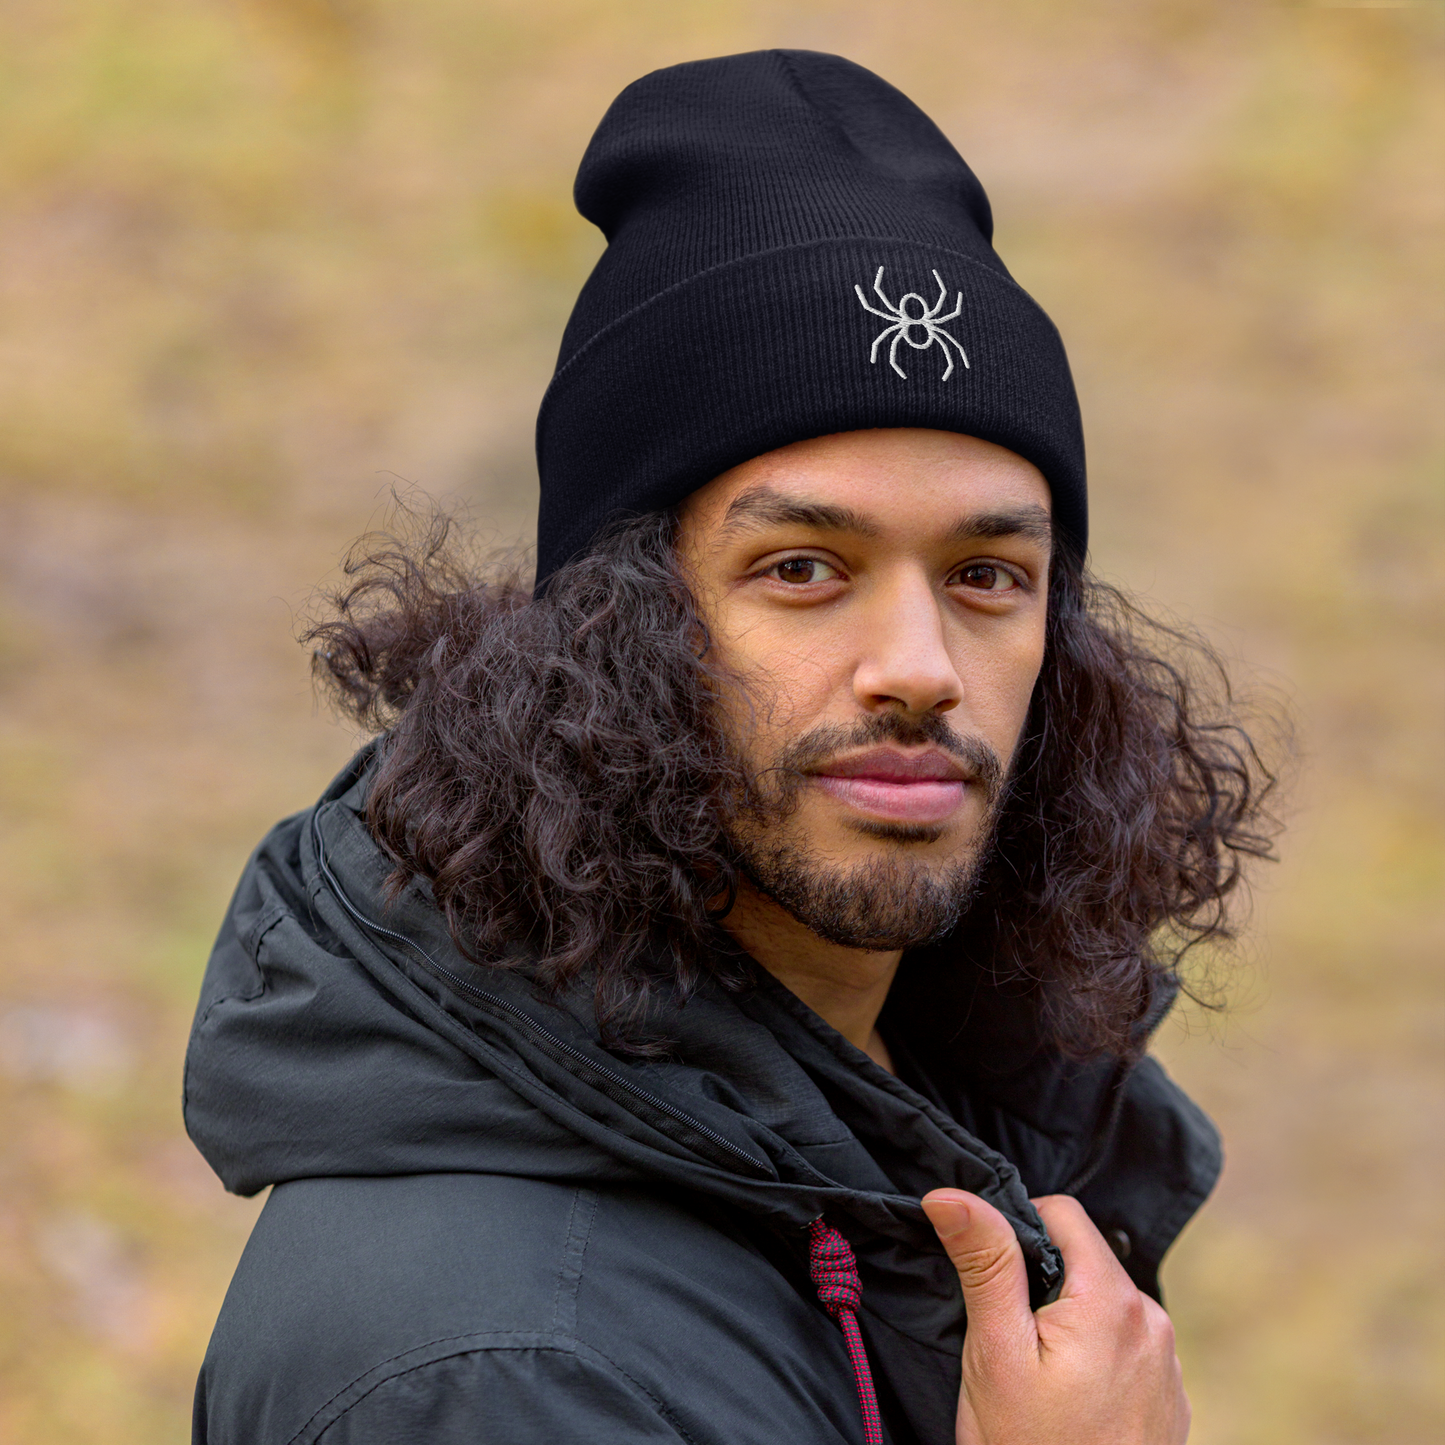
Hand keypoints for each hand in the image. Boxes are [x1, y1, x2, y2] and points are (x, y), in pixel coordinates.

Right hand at [921, 1190, 1189, 1444]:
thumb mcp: (995, 1352)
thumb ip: (985, 1263)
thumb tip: (951, 1193)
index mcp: (1113, 1300)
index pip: (1063, 1212)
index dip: (1016, 1230)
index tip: (991, 1279)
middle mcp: (1154, 1323)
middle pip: (1084, 1260)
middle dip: (1041, 1282)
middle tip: (1008, 1340)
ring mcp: (1168, 1365)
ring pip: (1103, 1304)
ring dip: (1068, 1320)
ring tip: (1037, 1380)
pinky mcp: (1170, 1400)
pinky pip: (1125, 1347)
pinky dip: (1093, 1357)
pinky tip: (1068, 1403)